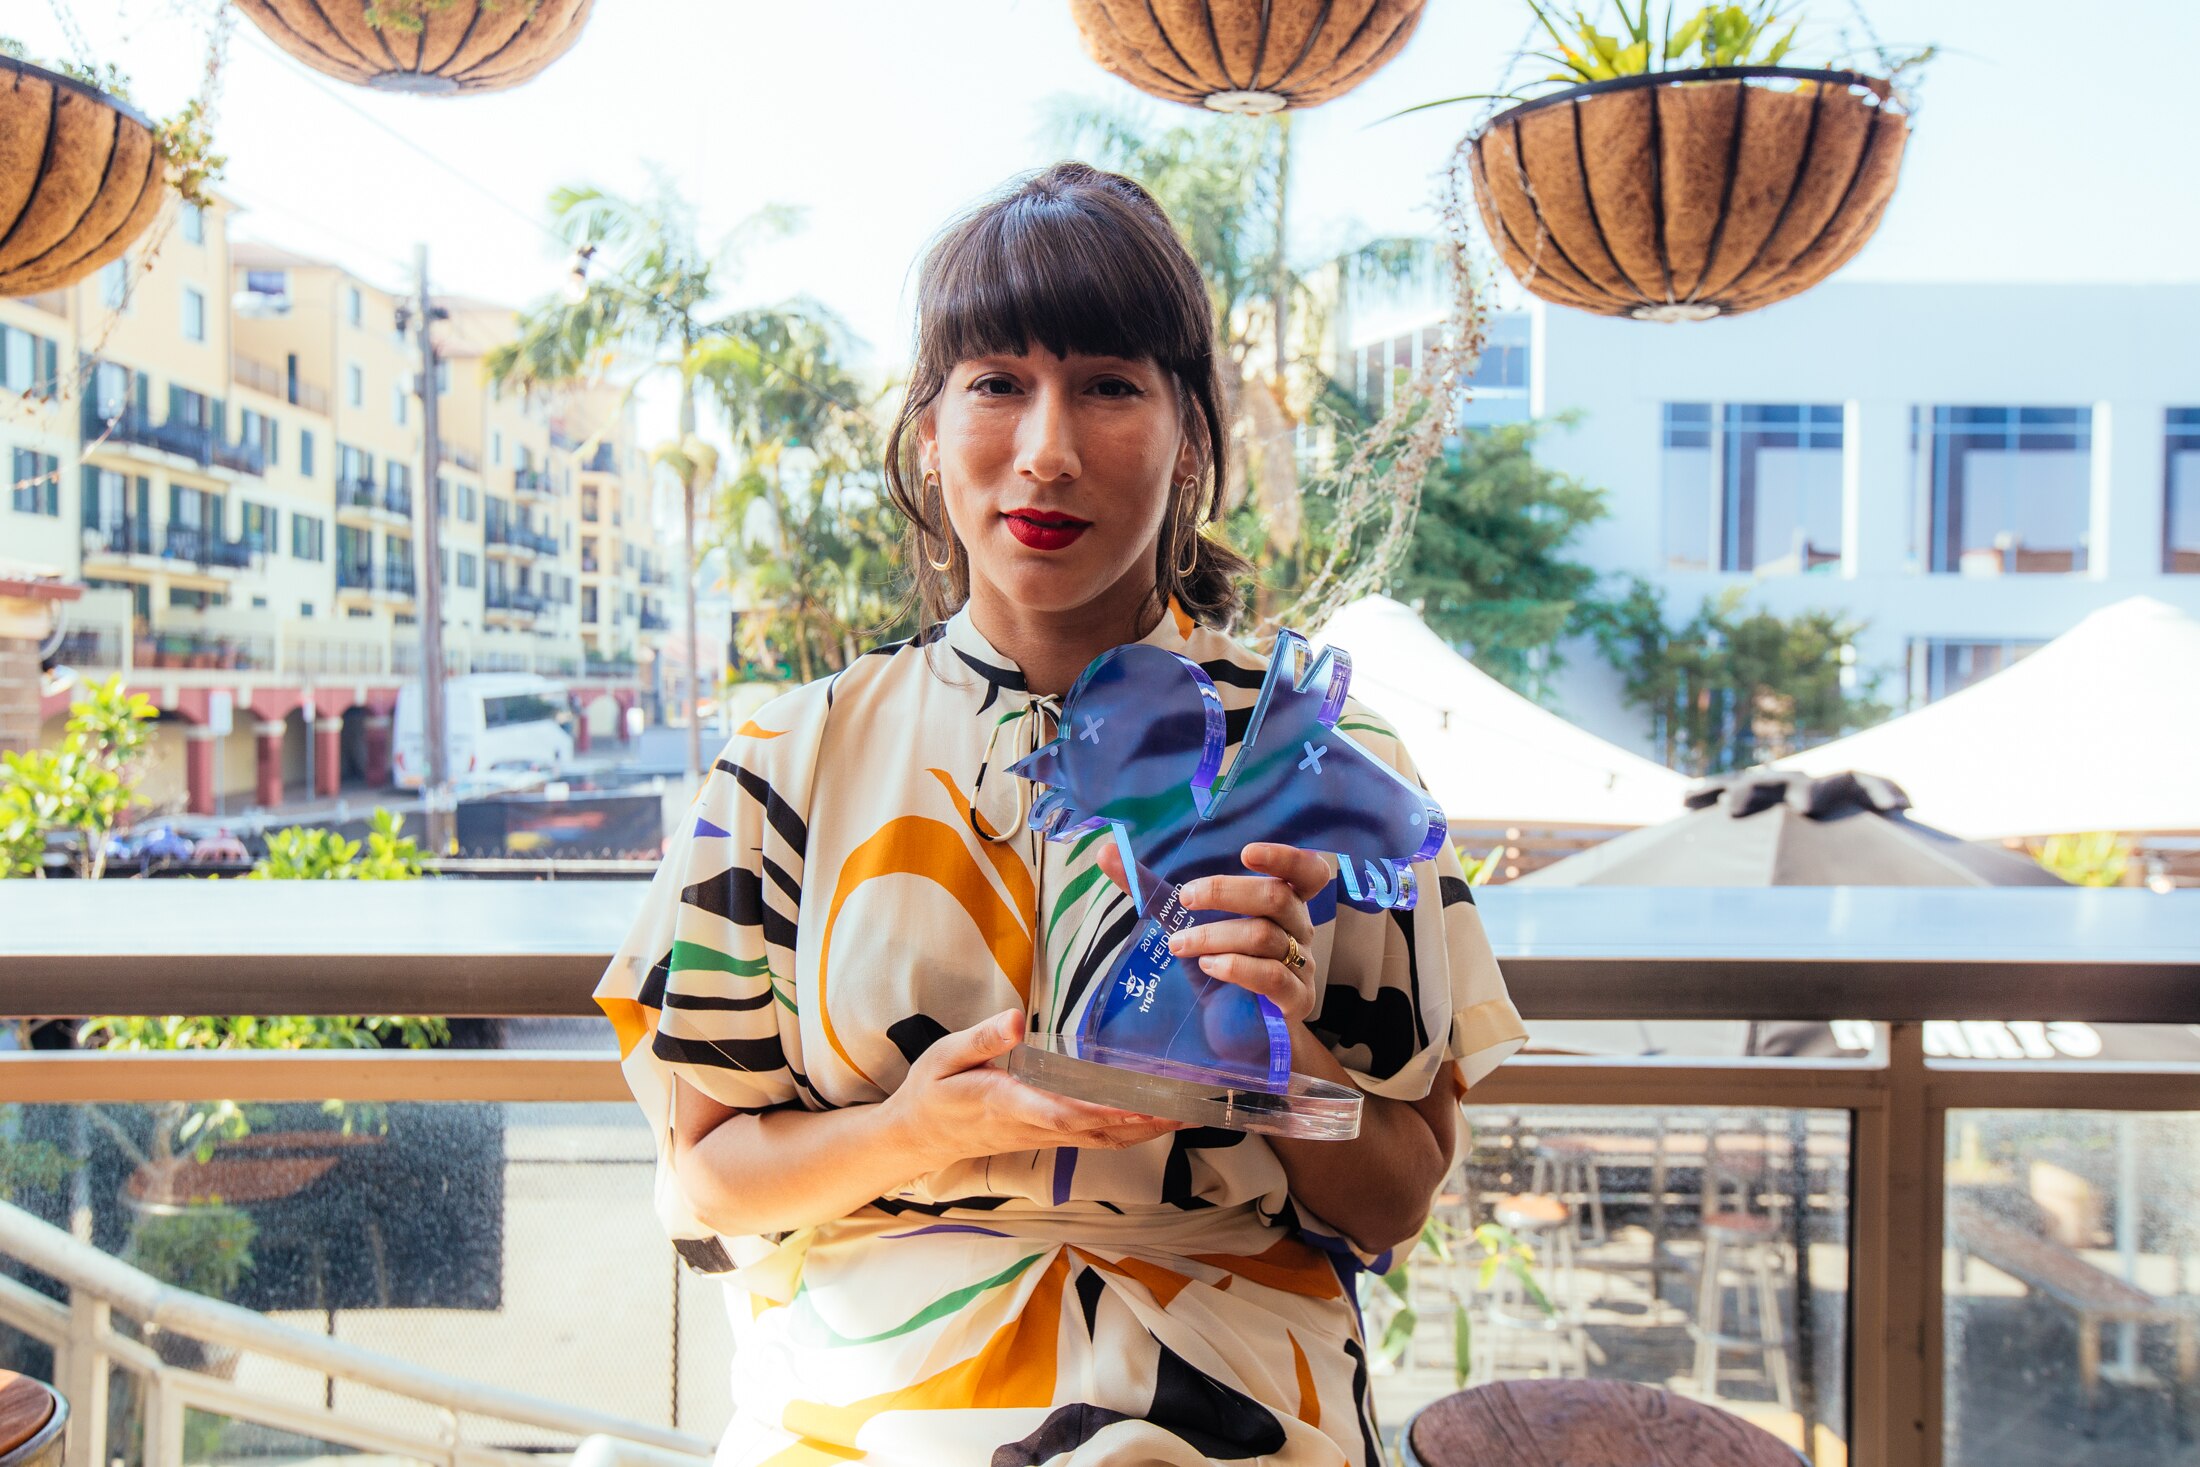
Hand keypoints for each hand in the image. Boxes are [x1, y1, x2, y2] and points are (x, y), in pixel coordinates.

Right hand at [883, 1009, 1186, 1169]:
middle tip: (1187, 1108)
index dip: (1102, 1111)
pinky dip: (1127, 1133)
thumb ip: (982, 1039)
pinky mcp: (1045, 1137)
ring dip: (1144, 1131)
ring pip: (1101, 1140)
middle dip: (1143, 1122)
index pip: (1060, 1112)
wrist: (917, 1136)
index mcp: (1007, 1104)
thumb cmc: (932, 1091)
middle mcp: (1032, 1126)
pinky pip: (1093, 1139)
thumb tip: (1017, 1019)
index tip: (1138, 1104)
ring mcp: (1041, 1136)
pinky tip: (1151, 1121)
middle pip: (1096, 1131)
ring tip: (1185, 1114)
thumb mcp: (944, 1056)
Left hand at [1096, 840, 1329, 1024]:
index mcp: (1284, 905)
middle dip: (1225, 892)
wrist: (1239, 1036)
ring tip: (1181, 945)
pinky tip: (1210, 967)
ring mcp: (1301, 966)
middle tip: (1186, 899)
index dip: (1284, 856)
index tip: (1246, 852)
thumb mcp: (1188, 928)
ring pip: (1265, 935)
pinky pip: (1271, 975)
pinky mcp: (1294, 1001)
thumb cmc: (1218, 973)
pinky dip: (1236, 967)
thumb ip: (1153, 893)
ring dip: (1215, 935)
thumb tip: (1106, 854)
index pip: (1306, 871)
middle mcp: (1299, 930)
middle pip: (1277, 896)